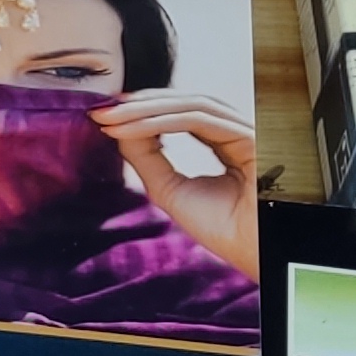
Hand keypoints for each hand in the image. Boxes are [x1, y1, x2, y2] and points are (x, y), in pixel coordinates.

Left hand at [90, 91, 259, 275]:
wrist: (253, 253)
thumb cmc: (223, 229)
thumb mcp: (171, 189)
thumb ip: (148, 158)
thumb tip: (119, 130)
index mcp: (227, 143)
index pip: (184, 114)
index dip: (146, 110)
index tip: (108, 115)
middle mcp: (239, 131)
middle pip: (187, 103)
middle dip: (141, 104)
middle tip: (102, 110)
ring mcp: (249, 130)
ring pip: (192, 105)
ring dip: (145, 110)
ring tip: (109, 118)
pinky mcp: (252, 136)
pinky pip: (199, 120)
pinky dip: (159, 122)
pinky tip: (128, 129)